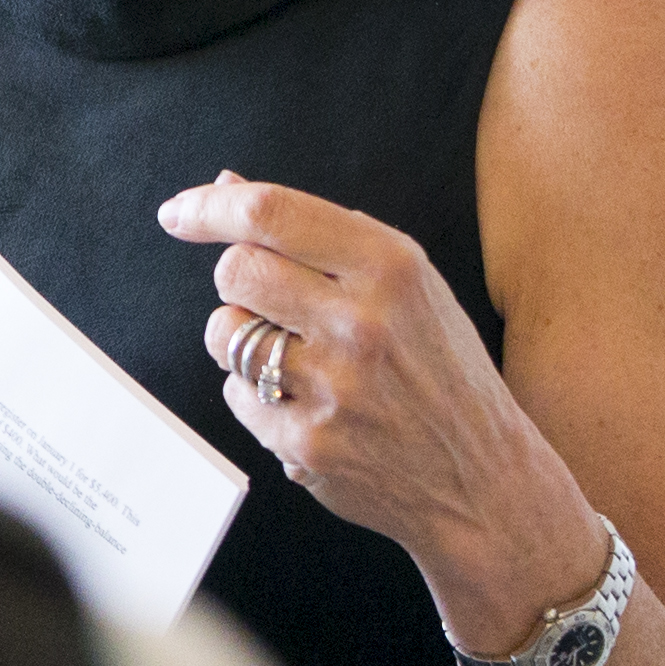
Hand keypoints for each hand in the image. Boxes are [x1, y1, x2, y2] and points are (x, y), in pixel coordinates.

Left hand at [163, 169, 605, 650]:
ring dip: (242, 339)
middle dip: (239, 280)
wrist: (485, 481)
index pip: (270, 214)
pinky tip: (311, 406)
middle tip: (272, 302)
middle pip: (235, 270)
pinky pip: (236, 396)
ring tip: (296, 357)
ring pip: (224, 332)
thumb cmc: (440, 370)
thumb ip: (320, 234)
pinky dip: (259, 397)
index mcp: (392, 267)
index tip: (179, 213)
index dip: (209, 207)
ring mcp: (332, 387)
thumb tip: (228, 184)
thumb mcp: (408, 286)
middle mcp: (361, 322)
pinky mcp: (306, 442)